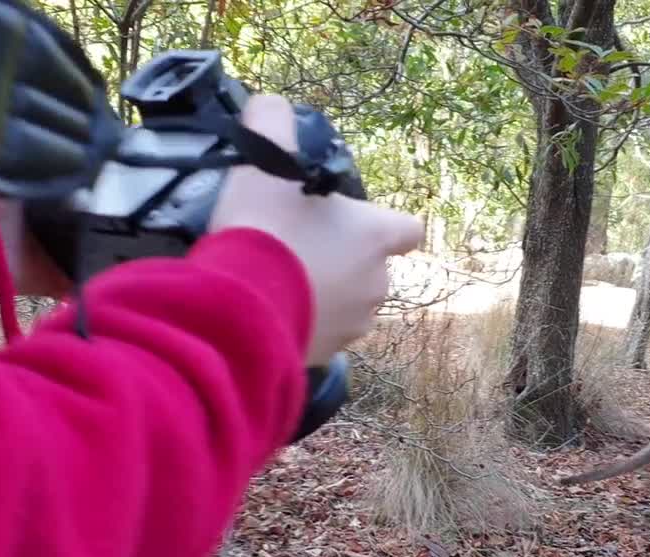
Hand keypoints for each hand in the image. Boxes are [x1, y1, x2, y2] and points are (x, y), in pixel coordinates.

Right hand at [208, 94, 422, 366]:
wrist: (241, 307)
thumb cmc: (265, 228)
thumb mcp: (264, 160)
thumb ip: (272, 123)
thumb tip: (270, 107)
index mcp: (376, 237)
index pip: (408, 229)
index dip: (384, 225)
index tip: (354, 222)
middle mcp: (377, 284)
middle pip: (371, 268)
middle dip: (343, 260)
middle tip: (298, 246)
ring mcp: (354, 325)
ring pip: (348, 304)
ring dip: (325, 295)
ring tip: (282, 281)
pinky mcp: (326, 356)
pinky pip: (322, 335)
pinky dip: (305, 324)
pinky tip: (272, 311)